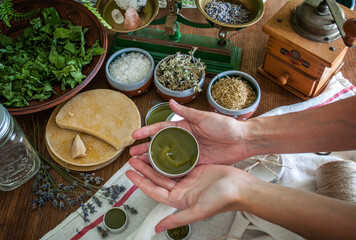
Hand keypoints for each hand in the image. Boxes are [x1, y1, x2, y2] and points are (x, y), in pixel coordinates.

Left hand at [126, 158, 251, 232]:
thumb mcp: (198, 211)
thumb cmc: (223, 200)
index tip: (129, 174)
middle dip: (144, 170)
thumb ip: (177, 219)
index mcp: (179, 200)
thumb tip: (158, 229)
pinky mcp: (195, 169)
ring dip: (154, 163)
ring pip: (166, 170)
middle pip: (157, 179)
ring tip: (142, 154)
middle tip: (132, 160)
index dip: (140, 183)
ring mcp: (188, 179)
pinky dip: (169, 157)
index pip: (154, 191)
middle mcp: (181, 190)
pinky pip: (178, 163)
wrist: (241, 187)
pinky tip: (163, 150)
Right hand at [130, 99, 249, 164]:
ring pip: (167, 158)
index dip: (147, 131)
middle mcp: (184, 140)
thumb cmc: (225, 125)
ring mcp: (189, 152)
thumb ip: (187, 112)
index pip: (161, 129)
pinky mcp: (196, 163)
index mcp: (184, 127)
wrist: (242, 140)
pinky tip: (158, 175)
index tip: (134, 135)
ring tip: (140, 165)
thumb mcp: (204, 117)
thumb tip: (170, 100)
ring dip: (154, 161)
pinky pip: (179, 168)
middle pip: (160, 145)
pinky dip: (168, 172)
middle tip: (132, 154)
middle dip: (146, 149)